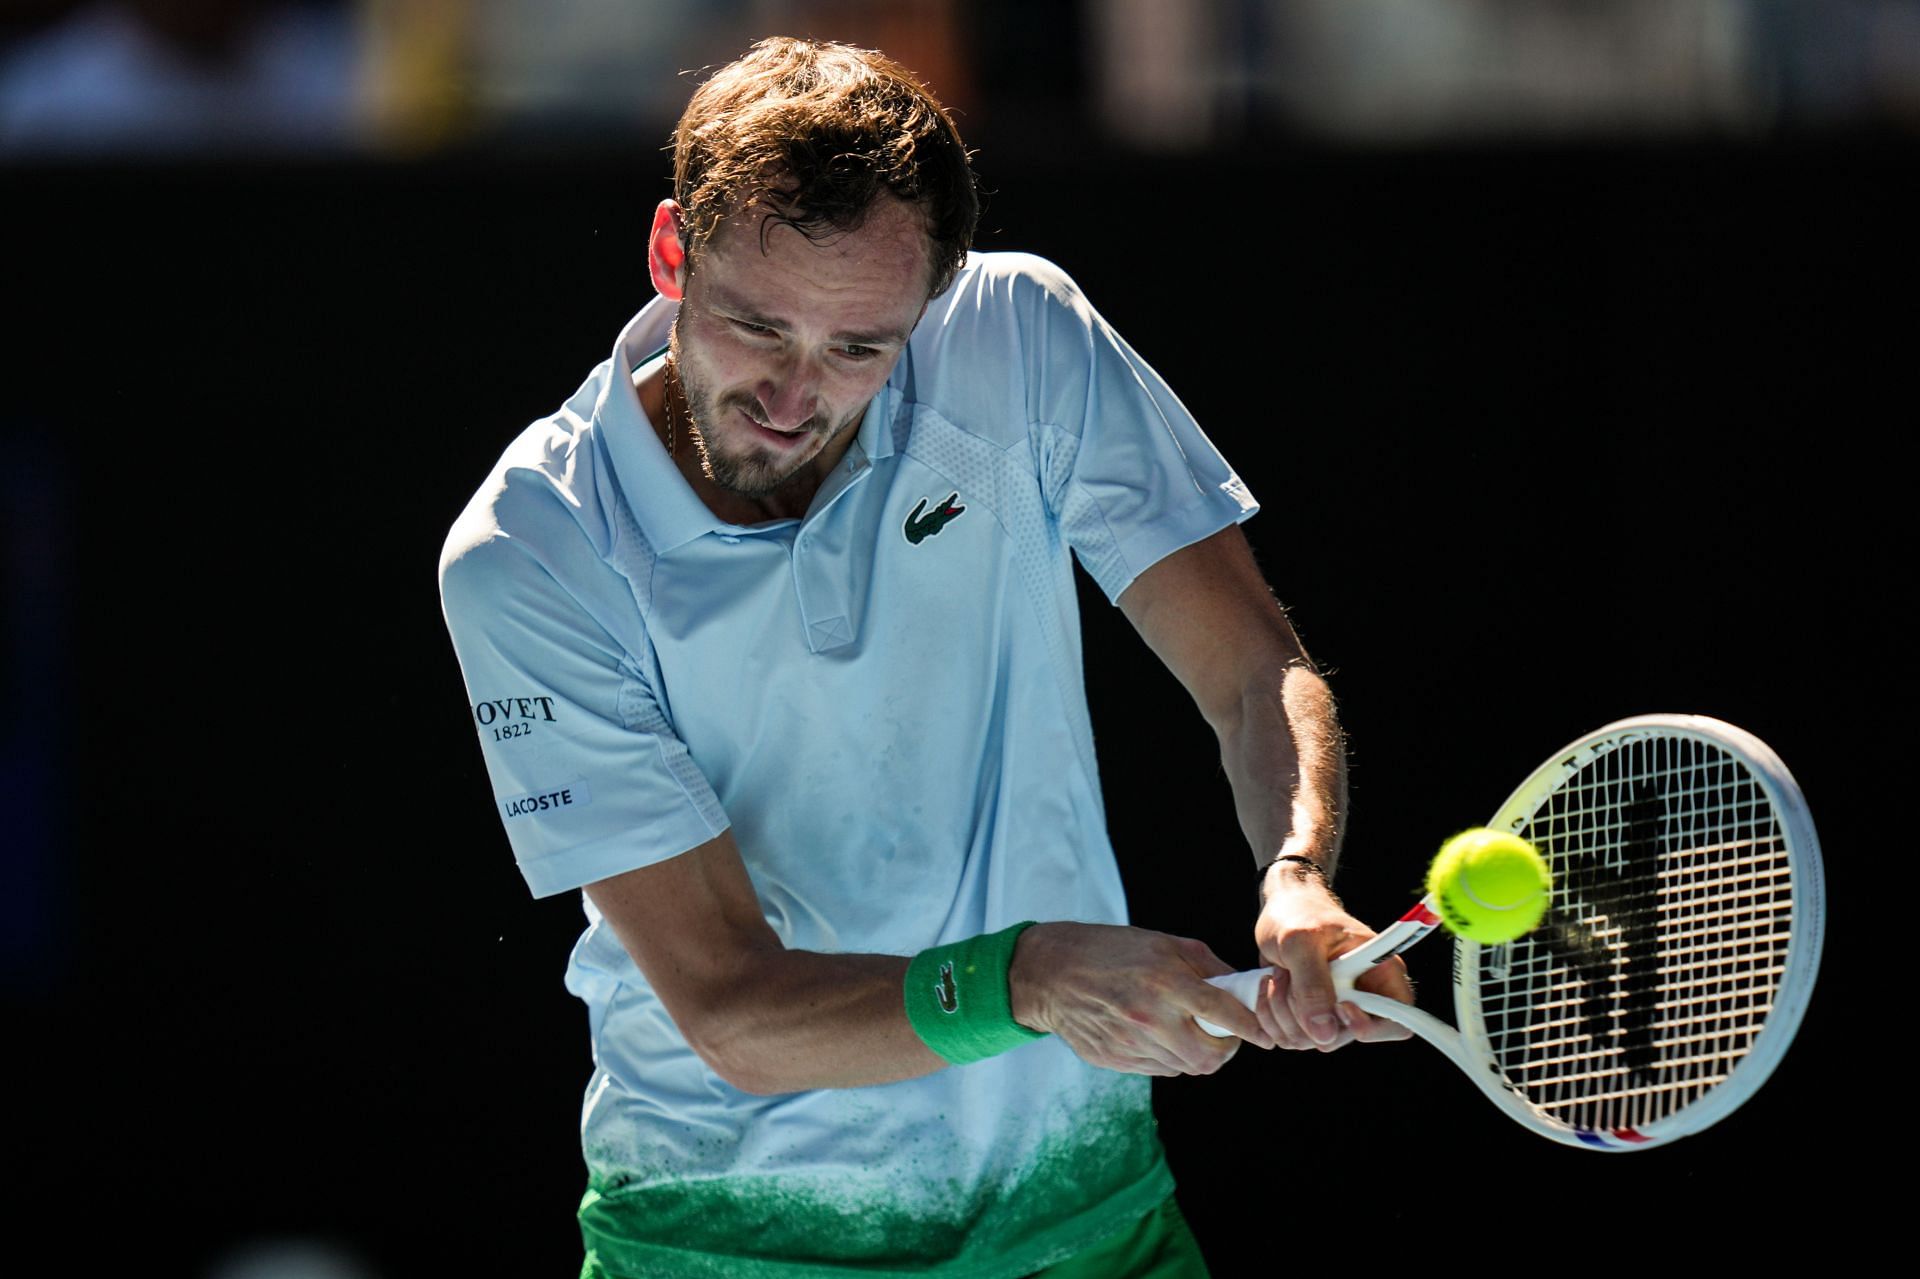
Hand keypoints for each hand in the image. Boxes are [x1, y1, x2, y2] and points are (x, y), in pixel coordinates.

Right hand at [1008, 922, 1276, 1075]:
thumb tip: (1243, 989)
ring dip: (1197, 1053)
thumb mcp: (1164, 943)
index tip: (1266, 1036)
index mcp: (1164, 981)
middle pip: (1208, 1056)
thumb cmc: (1113, 950)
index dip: (1251, 1028)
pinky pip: (1159, 1069)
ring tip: (1187, 1029)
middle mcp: (1149, 1017)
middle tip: (1224, 1034)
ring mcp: (1131, 1043)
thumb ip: (1207, 967)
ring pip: (1185, 1067)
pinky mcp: (1116, 1060)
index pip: (1222, 1013)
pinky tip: (1160, 1035)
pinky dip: (1170, 1057)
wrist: (1053, 973)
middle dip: (1224, 1049)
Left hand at [1252, 865, 1413, 1050]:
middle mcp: (1362, 998)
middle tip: (1289, 975)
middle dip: (1305, 1012)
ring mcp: (1335, 1011)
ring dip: (1282, 1011)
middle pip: (1342, 1037)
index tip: (1340, 1005)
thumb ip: (1313, 985)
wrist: (1280, 910)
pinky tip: (1268, 985)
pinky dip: (1271, 1016)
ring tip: (1278, 974)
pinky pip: (1290, 1038)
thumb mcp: (1301, 941)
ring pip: (1312, 1040)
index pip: (1398, 1022)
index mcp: (1380, 974)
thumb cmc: (1299, 915)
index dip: (1370, 1026)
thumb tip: (1324, 1033)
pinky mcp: (1310, 1018)